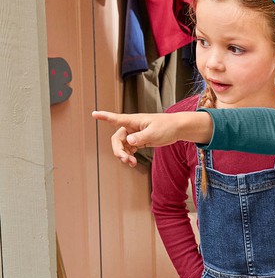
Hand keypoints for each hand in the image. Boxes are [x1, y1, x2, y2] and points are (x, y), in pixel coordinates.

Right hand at [92, 110, 213, 165]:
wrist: (177, 129)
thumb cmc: (167, 127)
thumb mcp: (154, 133)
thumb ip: (141, 137)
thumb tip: (129, 141)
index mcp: (134, 121)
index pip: (116, 118)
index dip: (104, 116)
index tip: (94, 113)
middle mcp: (132, 127)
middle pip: (117, 139)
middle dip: (118, 150)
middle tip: (125, 160)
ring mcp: (135, 134)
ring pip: (123, 145)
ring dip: (124, 155)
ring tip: (131, 163)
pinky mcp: (140, 140)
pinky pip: (130, 149)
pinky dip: (130, 155)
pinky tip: (133, 162)